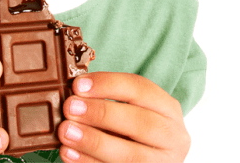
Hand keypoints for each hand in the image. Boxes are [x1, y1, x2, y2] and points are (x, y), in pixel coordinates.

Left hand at [58, 72, 189, 162]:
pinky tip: (70, 154)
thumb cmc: (135, 134)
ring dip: (94, 141)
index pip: (142, 89)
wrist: (147, 162)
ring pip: (130, 154)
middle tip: (70, 108)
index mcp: (169, 110)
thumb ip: (111, 103)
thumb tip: (75, 94)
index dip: (109, 84)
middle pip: (140, 122)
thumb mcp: (134, 113)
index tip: (78, 85)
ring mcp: (162, 162)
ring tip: (65, 132)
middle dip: (102, 113)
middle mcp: (173, 136)